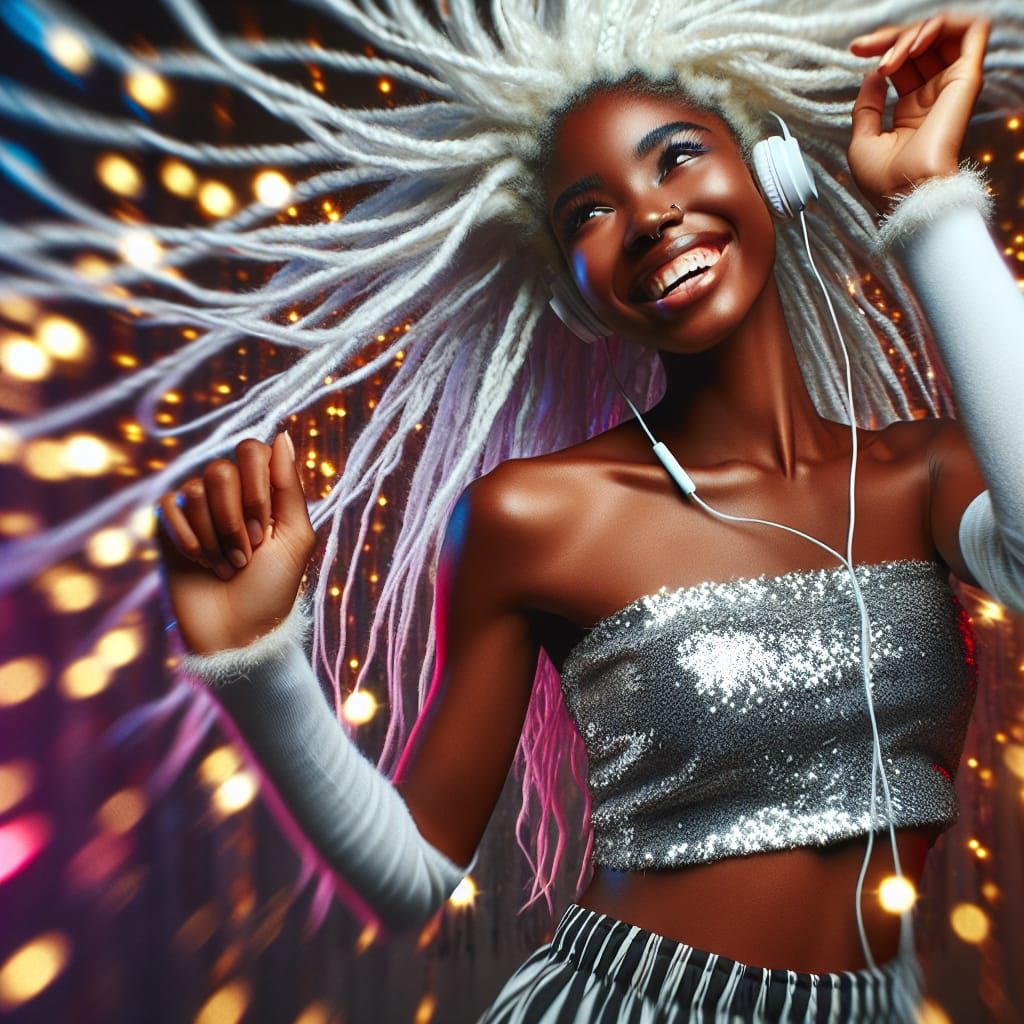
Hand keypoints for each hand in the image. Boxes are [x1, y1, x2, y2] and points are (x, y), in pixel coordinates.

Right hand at [155, 431, 316, 654]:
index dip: (257, 490)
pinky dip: (189, 541)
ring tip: (227, 567)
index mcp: (263, 489)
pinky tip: (200, 564)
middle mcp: (228, 492)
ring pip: (195, 491)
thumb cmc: (272, 588)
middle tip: (247, 554)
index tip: (265, 530)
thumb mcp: (296, 539)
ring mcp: (195, 507)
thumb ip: (289, 487)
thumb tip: (280, 435)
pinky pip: (168, 508)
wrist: (236, 633)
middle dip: (235, 519)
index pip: (252, 450)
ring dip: (216, 538)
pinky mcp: (167, 525)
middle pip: (220, 469)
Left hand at [848, 12, 989, 214]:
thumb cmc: (884, 181)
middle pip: (919, 44)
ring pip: (941, 33)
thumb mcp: (863, 140)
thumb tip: (872, 74)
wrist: (906, 194)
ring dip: (911, 32)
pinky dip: (941, 25)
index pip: (902, 62)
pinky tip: (915, 44)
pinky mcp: (966, 79)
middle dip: (889, 37)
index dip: (880, 48)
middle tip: (863, 48)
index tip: (856, 50)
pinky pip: (971, 30)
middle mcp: (933, 94)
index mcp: (911, 109)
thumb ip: (867, 106)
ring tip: (890, 57)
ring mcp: (951, 85)